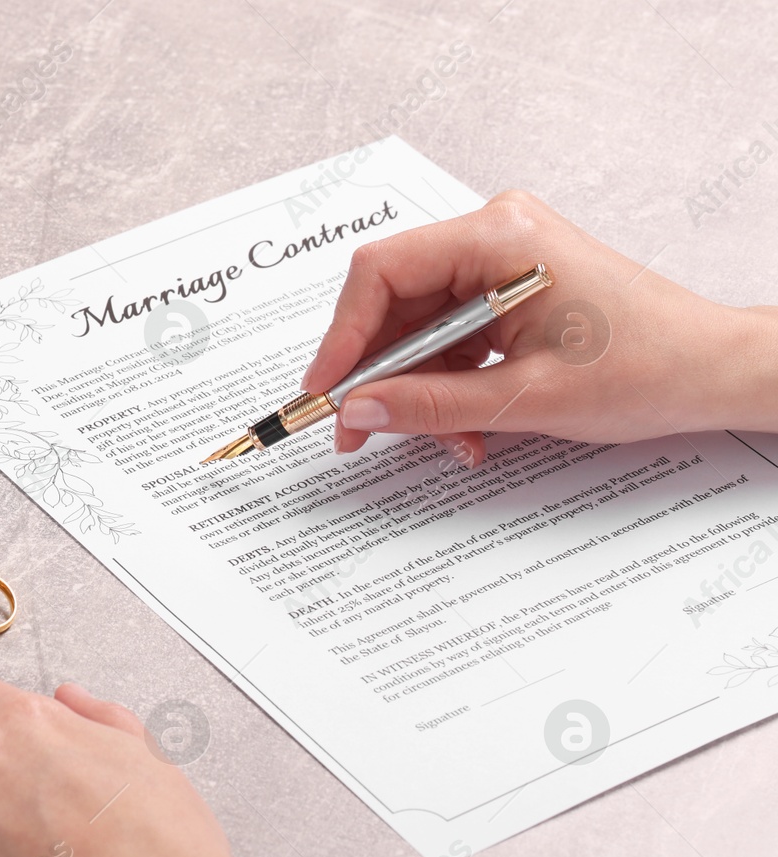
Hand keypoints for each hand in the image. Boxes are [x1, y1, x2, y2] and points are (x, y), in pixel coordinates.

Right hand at [303, 190, 777, 464]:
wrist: (711, 371)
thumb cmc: (647, 367)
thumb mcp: (525, 398)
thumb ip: (429, 404)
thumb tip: (358, 410)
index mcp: (501, 237)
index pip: (383, 271)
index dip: (342, 335)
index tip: (326, 390)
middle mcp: (495, 234)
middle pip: (394, 302)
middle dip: (379, 375)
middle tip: (358, 432)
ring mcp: (500, 261)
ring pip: (417, 328)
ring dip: (418, 391)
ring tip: (446, 442)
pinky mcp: (506, 289)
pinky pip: (447, 336)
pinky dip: (446, 385)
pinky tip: (465, 427)